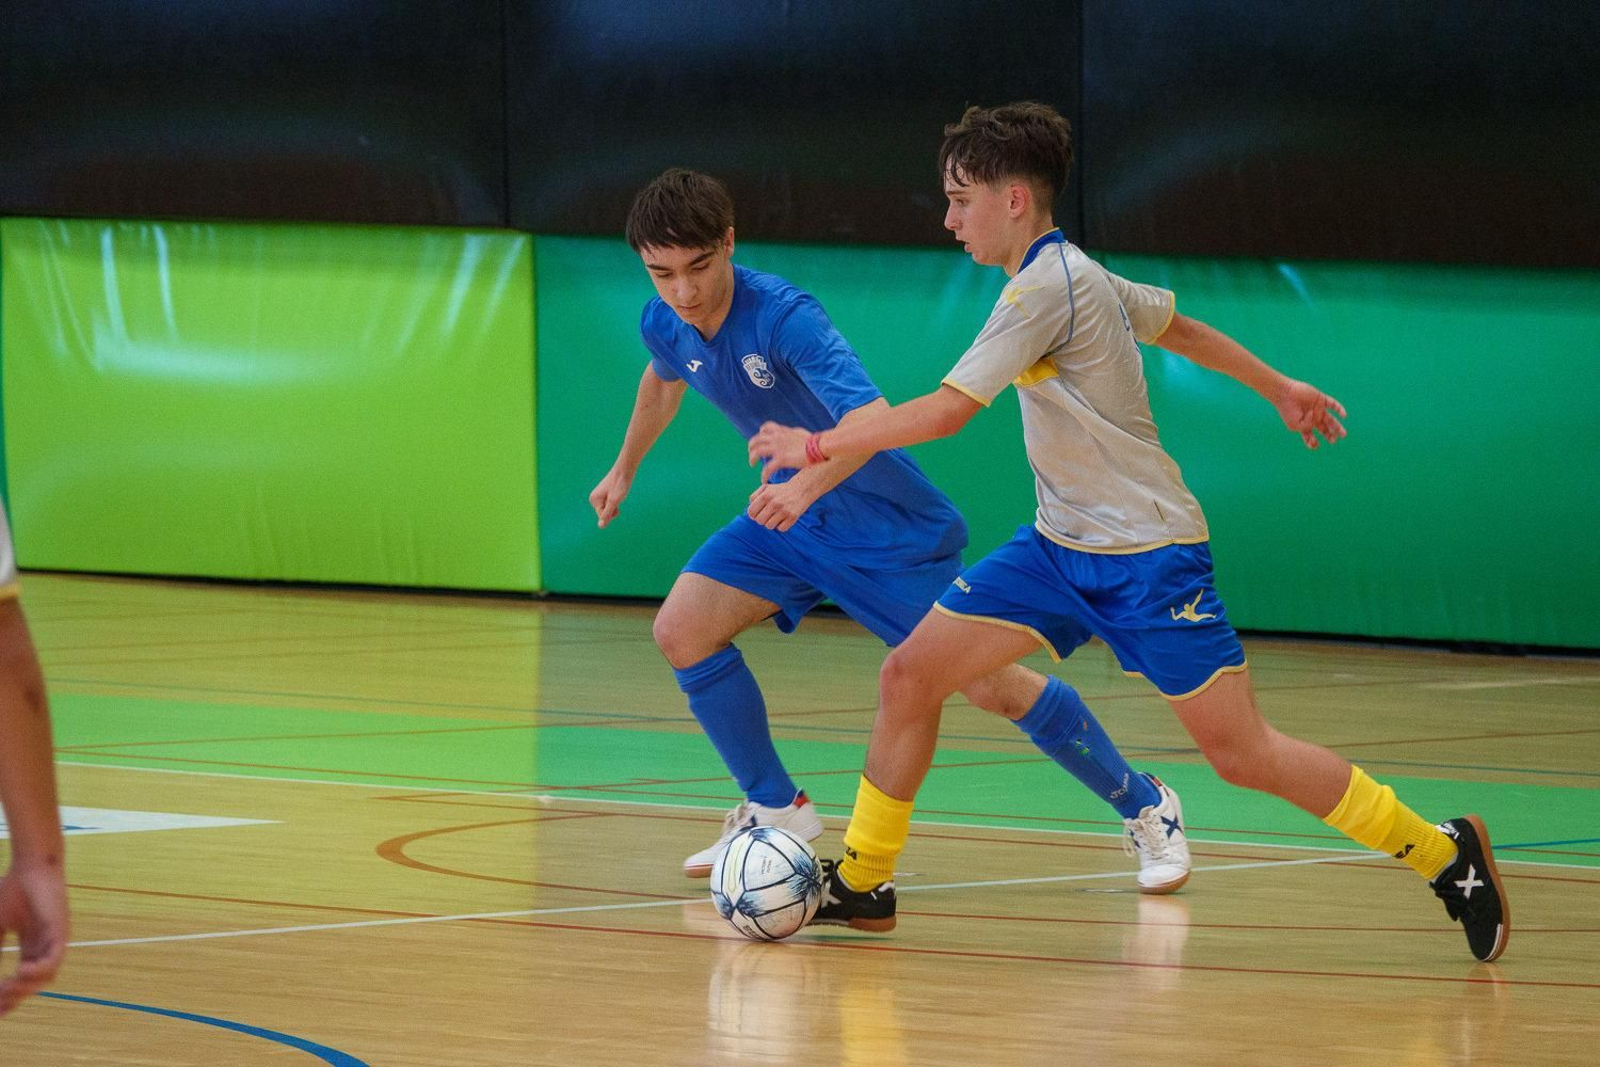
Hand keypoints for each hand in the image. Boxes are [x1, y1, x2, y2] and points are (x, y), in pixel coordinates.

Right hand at [0, 861, 67, 1017]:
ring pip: (46, 976)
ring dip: (25, 986)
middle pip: (33, 984)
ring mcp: (55, 940)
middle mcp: (45, 948)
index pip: (22, 980)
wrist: (31, 866)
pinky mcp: (61, 931)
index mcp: (32, 947)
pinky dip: (39, 969)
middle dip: (13, 996)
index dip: (9, 996)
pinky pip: (54, 958)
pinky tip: (21, 971)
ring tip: (7, 987)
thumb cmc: (13, 891)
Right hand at [588, 467, 633, 527]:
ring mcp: (599, 496)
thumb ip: (607, 514)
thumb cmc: (620, 485)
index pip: (603, 516)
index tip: (616, 499)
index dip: (613, 512)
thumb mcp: (614, 502)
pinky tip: (619, 491)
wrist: (624, 470)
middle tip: (618, 496)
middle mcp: (594, 498)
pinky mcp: (604, 494)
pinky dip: (617, 501)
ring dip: (616, 504)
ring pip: (609, 509)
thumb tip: (600, 526)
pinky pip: (611, 504)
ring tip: (619, 493)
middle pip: (605, 513)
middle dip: (614, 508)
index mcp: (593, 499)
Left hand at [747, 422, 813, 482]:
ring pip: (757, 451)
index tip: (760, 441)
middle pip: (757, 439)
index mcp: (783, 431)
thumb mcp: (802, 434)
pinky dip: (763, 475)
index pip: (766, 428)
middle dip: (751, 446)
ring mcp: (778, 447)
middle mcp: (778, 437)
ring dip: (752, 458)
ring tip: (752, 465)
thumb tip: (795, 435)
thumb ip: (795, 434)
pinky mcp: (782, 459)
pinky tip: (763, 480)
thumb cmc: (816, 441)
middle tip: (752, 454)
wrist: (822, 446)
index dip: (760, 434)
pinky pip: (767, 468)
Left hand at [747, 479, 817, 532]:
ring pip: (769, 526)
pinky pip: (781, 529)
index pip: (751, 512)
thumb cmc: (780, 490)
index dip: (752, 515)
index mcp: (766, 495)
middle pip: (759, 521)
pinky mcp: (793, 517)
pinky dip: (781, 525)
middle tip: (767, 515)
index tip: (757, 514)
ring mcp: (784, 511)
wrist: (801, 489)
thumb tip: (750, 512)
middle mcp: (774, 503)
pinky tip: (784, 518)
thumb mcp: (766, 488)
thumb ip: (754, 497)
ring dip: (771, 523)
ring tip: (776, 516)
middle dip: (761, 519)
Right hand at [1273, 379, 1346, 449]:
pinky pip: (1333, 404)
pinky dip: (1339, 409)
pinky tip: (1344, 416)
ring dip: (1337, 427)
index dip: (1313, 443)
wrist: (1285, 394)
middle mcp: (1312, 418)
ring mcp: (1317, 409)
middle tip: (1333, 440)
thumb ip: (1307, 428)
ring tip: (1343, 434)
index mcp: (1304, 425)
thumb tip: (1316, 423)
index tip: (1315, 444)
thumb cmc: (1287, 410)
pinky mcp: (1321, 399)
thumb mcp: (1295, 425)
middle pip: (1324, 429)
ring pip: (1330, 419)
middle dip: (1329, 435)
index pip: (1311, 437)